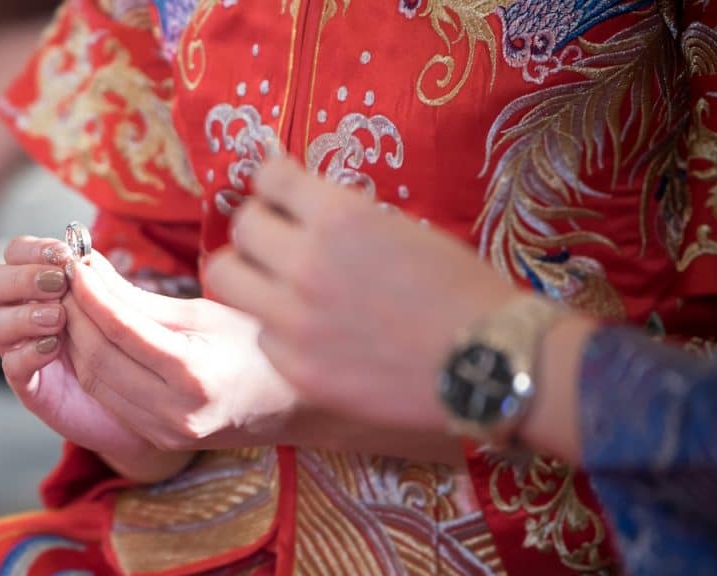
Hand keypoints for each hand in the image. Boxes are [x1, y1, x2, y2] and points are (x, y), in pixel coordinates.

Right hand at [0, 236, 153, 459]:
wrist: (147, 403)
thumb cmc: (135, 348)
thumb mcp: (126, 311)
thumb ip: (105, 285)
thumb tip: (88, 256)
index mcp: (44, 287)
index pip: (16, 254)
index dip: (32, 250)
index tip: (63, 255)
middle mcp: (25, 314)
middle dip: (21, 278)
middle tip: (56, 284)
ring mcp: (23, 350)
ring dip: (23, 315)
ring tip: (58, 317)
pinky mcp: (31, 386)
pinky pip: (11, 365)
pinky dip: (28, 352)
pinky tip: (54, 347)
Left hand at [64, 252, 298, 450]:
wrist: (289, 405)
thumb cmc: (255, 347)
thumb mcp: (206, 313)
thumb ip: (143, 298)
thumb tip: (91, 267)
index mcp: (195, 374)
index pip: (122, 330)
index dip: (90, 294)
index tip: (75, 265)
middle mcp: (176, 411)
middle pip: (99, 359)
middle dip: (76, 315)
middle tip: (66, 281)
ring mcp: (165, 432)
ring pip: (96, 382)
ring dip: (76, 341)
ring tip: (74, 304)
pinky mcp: (158, 440)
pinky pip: (110, 398)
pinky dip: (93, 365)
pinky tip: (91, 337)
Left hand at [205, 158, 518, 434]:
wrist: (490, 363)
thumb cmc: (462, 289)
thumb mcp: (402, 229)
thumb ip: (343, 219)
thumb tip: (303, 211)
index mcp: (338, 216)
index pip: (270, 177)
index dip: (274, 182)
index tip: (279, 191)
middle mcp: (306, 264)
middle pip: (241, 228)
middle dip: (257, 227)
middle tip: (273, 239)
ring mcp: (296, 321)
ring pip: (227, 281)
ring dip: (248, 275)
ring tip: (269, 283)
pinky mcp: (297, 369)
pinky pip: (262, 335)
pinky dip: (278, 329)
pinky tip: (308, 333)